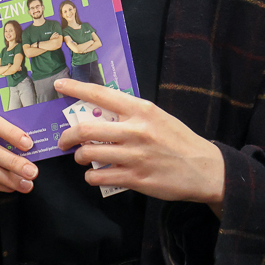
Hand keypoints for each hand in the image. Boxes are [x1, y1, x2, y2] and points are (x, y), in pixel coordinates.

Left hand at [53, 80, 224, 212]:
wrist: (204, 169)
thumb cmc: (178, 140)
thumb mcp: (157, 117)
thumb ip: (130, 113)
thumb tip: (99, 112)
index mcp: (141, 110)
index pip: (101, 94)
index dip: (76, 89)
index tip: (59, 86)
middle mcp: (136, 131)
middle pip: (86, 129)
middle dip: (67, 136)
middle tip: (64, 140)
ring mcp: (135, 156)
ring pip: (88, 155)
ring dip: (80, 157)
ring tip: (83, 157)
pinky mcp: (135, 179)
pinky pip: (99, 177)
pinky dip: (91, 176)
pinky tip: (96, 174)